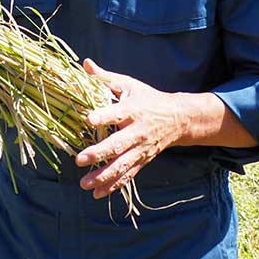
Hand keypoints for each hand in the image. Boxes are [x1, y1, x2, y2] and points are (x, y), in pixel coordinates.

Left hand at [73, 59, 186, 198]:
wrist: (178, 118)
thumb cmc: (147, 98)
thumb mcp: (129, 84)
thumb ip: (105, 77)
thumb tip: (84, 64)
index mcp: (134, 110)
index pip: (118, 112)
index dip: (104, 116)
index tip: (89, 119)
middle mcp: (138, 132)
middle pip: (118, 145)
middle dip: (99, 153)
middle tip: (80, 159)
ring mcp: (141, 149)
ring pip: (122, 166)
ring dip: (103, 176)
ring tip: (84, 183)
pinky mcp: (143, 161)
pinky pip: (128, 175)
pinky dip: (114, 186)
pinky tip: (97, 194)